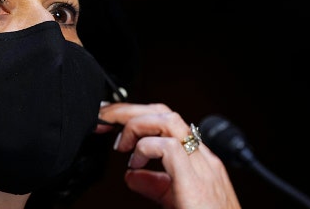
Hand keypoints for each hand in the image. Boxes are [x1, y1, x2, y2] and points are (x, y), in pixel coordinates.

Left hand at [97, 102, 240, 208]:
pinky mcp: (194, 182)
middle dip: (131, 110)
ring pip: (168, 120)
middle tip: (106, 118)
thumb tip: (132, 174)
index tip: (113, 123)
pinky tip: (135, 164)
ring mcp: (202, 168)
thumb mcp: (175, 201)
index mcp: (199, 161)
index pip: (168, 122)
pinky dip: (145, 149)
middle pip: (165, 113)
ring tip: (120, 143)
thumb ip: (155, 185)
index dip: (138, 116)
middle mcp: (203, 159)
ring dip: (136, 124)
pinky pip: (168, 147)